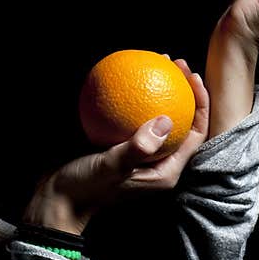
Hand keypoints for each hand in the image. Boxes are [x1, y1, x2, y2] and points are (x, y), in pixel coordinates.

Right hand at [21, 58, 208, 234]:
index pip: (195, 133)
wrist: (58, 197)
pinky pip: (134, 115)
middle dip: (183, 90)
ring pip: (159, 114)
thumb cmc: (86, 188)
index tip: (190, 77)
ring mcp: (140, 151)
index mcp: (166, 170)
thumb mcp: (111, 167)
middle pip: (182, 120)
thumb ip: (138, 147)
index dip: (200, 103)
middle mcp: (158, 160)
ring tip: (155, 62)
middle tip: (174, 62)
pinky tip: (123, 77)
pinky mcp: (122, 143)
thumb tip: (167, 120)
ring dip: (160, 88)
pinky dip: (132, 96)